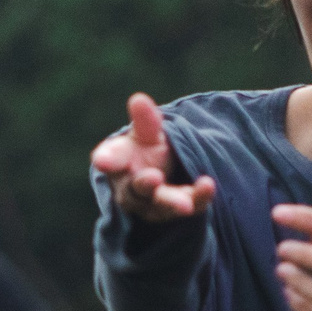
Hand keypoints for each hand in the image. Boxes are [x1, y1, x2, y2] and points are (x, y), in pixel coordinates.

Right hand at [90, 92, 215, 222]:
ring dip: (173, 201)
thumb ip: (144, 121)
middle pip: (135, 189)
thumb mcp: (146, 133)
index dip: (107, 160)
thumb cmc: (145, 151)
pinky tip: (208, 185)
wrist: (164, 175)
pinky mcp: (178, 210)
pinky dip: (199, 197)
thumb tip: (138, 99)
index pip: (110, 160)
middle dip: (144, 184)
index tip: (103, 161)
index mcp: (118, 163)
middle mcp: (131, 188)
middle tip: (154, 178)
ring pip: (161, 205)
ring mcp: (153, 204)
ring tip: (186, 203)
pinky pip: (190, 205)